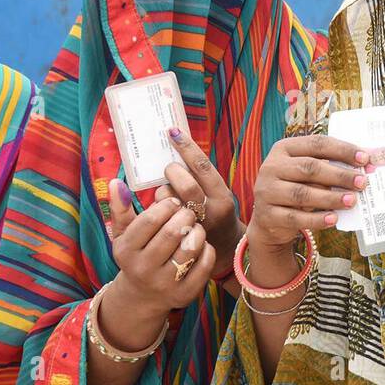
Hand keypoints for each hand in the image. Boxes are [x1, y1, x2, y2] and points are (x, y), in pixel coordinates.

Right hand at [102, 181, 215, 321]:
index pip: (149, 221)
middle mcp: (143, 269)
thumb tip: (117, 183)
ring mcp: (165, 284)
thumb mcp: (123, 234)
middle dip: (185, 215)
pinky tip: (201, 244)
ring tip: (195, 226)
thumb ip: (120, 208)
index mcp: (126, 251)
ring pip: (191, 248)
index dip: (166, 206)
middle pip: (172, 232)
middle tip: (188, 212)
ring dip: (198, 231)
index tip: (173, 202)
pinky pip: (205, 265)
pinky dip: (207, 249)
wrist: (142, 295)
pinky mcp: (185, 294)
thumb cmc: (135, 255)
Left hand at [154, 128, 241, 279]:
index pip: (203, 166)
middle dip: (173, 172)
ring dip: (163, 192)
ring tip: (167, 194)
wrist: (227, 252)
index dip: (187, 147)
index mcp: (222, 195)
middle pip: (186, 185)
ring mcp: (197, 228)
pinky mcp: (181, 239)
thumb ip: (200, 176)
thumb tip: (177, 143)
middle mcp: (212, 212)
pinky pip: (162, 218)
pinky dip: (158, 208)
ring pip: (171, 201)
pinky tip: (161, 210)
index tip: (173, 132)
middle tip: (169, 169)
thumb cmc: (216, 215)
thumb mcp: (217, 194)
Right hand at [245, 136, 369, 251]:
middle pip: (309, 168)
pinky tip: (334, 218)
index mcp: (284, 149)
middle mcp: (272, 167)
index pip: (316, 144)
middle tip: (362, 182)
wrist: (269, 220)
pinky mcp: (268, 215)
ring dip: (330, 197)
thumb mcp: (308, 173)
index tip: (365, 159)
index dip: (342, 150)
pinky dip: (317, 219)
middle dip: (339, 175)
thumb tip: (371, 160)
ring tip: (352, 201)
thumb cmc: (297, 188)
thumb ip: (332, 165)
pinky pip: (295, 217)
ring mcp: (267, 191)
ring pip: (302, 193)